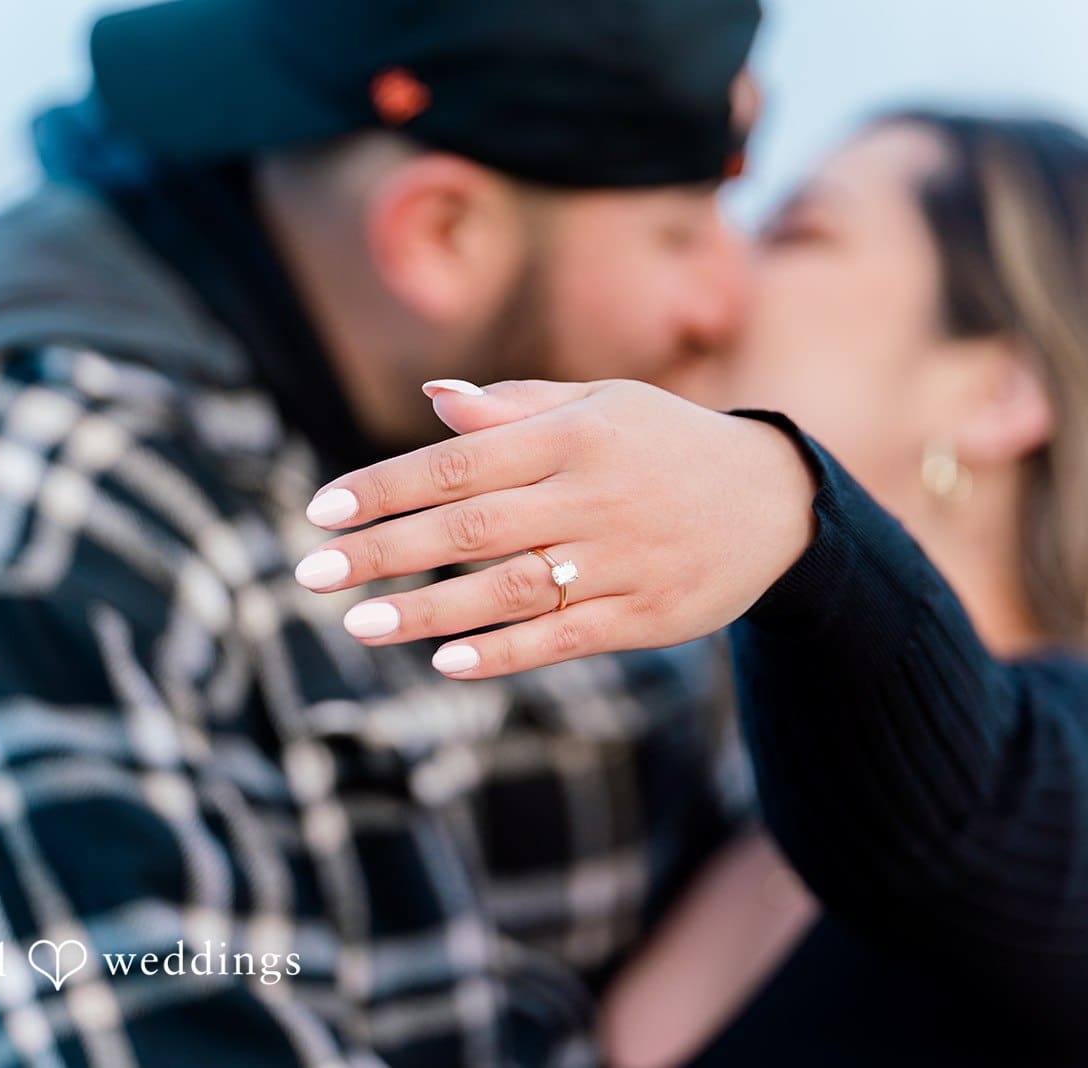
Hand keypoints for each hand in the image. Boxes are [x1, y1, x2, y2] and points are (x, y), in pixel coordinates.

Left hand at [293, 379, 818, 677]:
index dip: (388, 486)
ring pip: (510, 590)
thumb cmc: (667, 444)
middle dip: (385, 551)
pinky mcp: (645, 615)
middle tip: (311, 575)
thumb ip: (517, 408)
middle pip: (471, 526)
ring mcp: (621, 559)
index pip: (461, 460)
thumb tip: (434, 399)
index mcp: (576, 434)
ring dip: (429, 611)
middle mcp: (594, 495)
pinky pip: (564, 637)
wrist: (776, 503)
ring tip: (359, 624)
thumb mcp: (603, 405)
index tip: (322, 510)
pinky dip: (505, 652)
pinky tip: (447, 664)